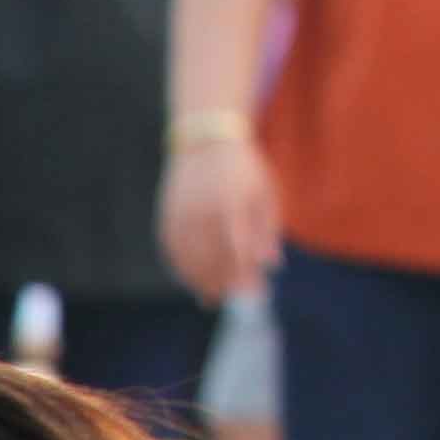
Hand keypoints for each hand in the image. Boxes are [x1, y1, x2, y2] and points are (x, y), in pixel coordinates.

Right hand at [159, 128, 275, 306]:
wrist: (204, 142)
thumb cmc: (244, 169)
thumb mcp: (265, 192)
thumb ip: (267, 229)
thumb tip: (272, 264)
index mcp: (231, 204)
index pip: (238, 249)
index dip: (246, 274)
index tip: (257, 291)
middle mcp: (202, 212)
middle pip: (212, 259)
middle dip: (226, 283)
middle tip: (237, 298)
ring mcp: (181, 217)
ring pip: (189, 261)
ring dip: (202, 282)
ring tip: (214, 298)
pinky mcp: (167, 220)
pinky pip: (173, 254)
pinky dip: (182, 271)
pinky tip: (193, 282)